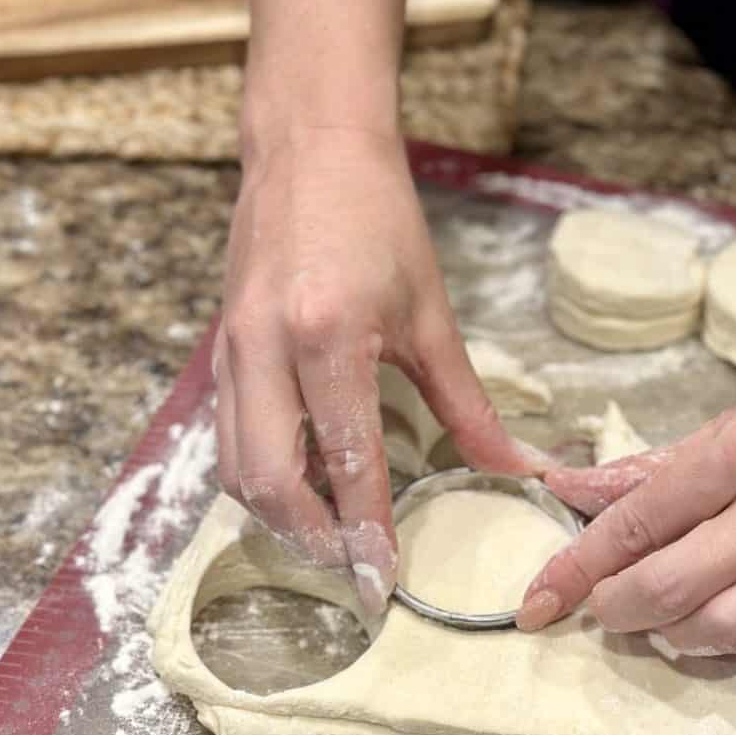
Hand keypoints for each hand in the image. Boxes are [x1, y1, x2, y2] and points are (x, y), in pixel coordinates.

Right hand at [215, 128, 532, 613]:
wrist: (308, 148)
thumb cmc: (379, 219)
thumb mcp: (431, 315)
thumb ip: (470, 405)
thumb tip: (517, 470)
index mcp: (328, 337)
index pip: (347, 463)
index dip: (366, 533)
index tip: (384, 586)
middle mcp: (265, 350)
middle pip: (268, 482)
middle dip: (310, 539)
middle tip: (354, 567)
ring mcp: (231, 351)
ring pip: (234, 468)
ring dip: (279, 515)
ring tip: (330, 535)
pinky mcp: (218, 350)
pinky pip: (227, 436)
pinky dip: (261, 475)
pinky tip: (302, 481)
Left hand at [517, 308, 735, 661]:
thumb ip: (649, 466)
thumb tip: (567, 488)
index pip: (639, 522)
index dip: (577, 567)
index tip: (538, 601)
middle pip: (672, 588)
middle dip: (616, 609)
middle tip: (601, 605)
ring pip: (721, 632)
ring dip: (670, 634)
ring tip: (658, 612)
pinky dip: (732, 647)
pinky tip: (719, 620)